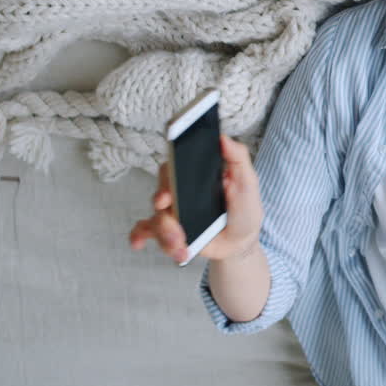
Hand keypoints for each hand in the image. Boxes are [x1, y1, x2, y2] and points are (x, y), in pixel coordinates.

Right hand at [129, 134, 265, 262]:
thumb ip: (238, 158)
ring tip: (182, 247)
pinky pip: (145, 230)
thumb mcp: (248, 182)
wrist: (241, 242)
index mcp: (196, 177)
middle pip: (160, 194)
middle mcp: (180, 192)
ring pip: (156, 218)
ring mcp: (173, 211)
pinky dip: (138, 235)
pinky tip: (138, 243)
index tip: (166, 196)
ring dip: (166, 235)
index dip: (166, 179)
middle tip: (176, 228)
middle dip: (166, 214)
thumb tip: (223, 138)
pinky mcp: (169, 229)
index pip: (174, 168)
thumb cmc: (244, 209)